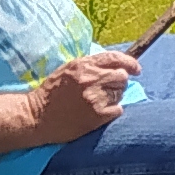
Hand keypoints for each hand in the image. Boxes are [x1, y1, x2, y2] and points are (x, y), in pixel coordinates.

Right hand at [22, 46, 145, 141]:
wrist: (37, 116)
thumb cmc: (51, 93)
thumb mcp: (68, 70)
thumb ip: (90, 66)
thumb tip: (115, 65)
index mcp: (83, 65)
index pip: (115, 58)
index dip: (130, 63)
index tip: (137, 69)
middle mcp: (91, 78)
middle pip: (122, 76)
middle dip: (119, 82)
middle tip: (109, 89)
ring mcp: (95, 97)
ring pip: (120, 93)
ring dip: (114, 97)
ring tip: (98, 102)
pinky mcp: (97, 115)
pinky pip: (118, 110)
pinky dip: (112, 111)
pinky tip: (98, 113)